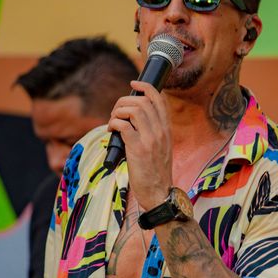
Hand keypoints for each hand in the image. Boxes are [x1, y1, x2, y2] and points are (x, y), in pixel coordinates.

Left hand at [108, 80, 172, 208]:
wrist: (158, 192)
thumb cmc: (155, 172)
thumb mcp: (160, 147)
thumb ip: (152, 132)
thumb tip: (133, 119)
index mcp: (166, 129)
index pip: (158, 98)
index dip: (144, 86)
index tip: (133, 84)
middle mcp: (160, 131)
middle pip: (142, 100)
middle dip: (124, 100)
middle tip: (116, 112)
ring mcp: (150, 139)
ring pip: (132, 109)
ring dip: (117, 111)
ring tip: (113, 121)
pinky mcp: (137, 149)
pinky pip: (123, 125)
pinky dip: (113, 123)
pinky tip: (111, 131)